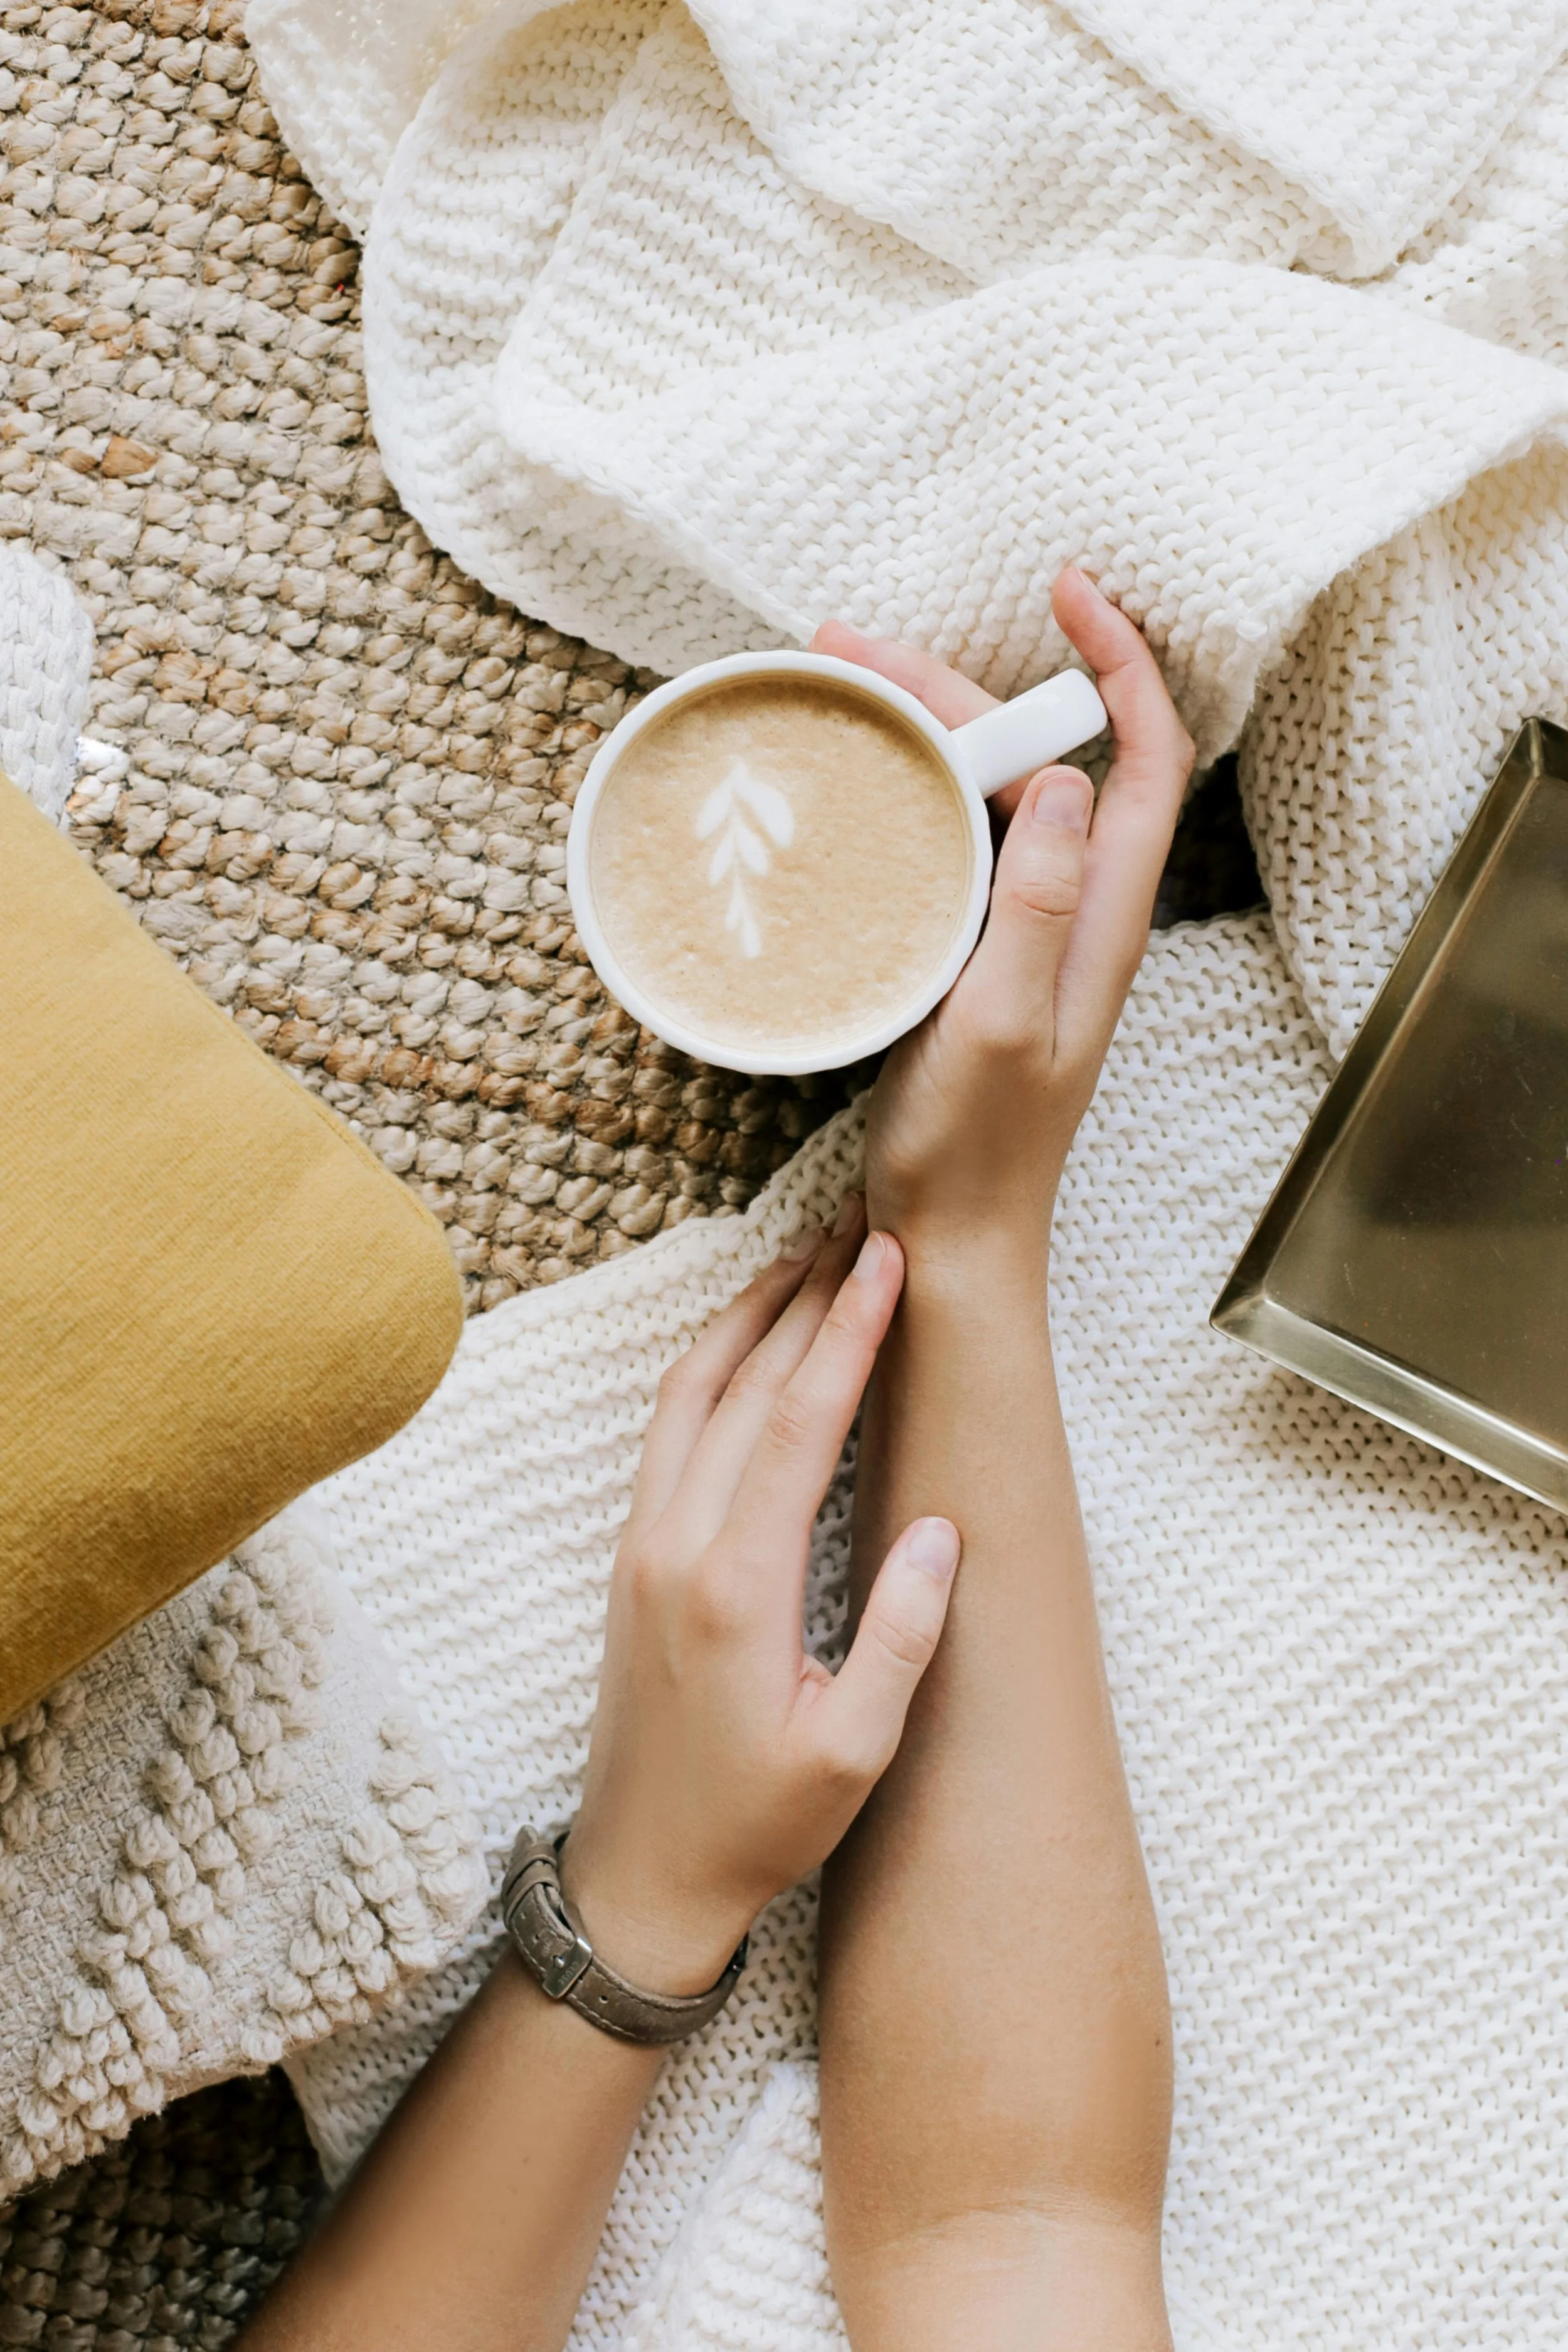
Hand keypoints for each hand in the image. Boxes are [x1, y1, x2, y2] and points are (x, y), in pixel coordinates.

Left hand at [561, 1201, 960, 1995]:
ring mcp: (642, 1546)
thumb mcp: (851, 1754)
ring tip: (803, 1256)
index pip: (797, 1424)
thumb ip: (900, 1641)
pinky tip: (741, 1342)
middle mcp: (675, 1546)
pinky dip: (705, 1366)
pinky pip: (665, 1430)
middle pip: (743, 1386)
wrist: (639, 1875)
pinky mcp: (633, 1558)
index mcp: (734, 1587)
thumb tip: (942, 1530)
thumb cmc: (756, 1827)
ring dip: (747, 1317)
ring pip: (689, 1395)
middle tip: (859, 1224)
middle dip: (805, 1298)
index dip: (847, 1334)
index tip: (888, 1259)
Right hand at [812, 571, 1193, 1269]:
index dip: (1121, 661)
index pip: (1146, 754)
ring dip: (926, 732)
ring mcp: (1021, 929)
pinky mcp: (971, 955)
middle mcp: (1074, 908)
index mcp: (1103, 915)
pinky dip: (909, 795)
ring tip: (832, 691)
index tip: (1065, 589)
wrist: (949, 1234)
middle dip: (964, 684)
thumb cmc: (977, 1148)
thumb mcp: (999, 1022)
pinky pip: (953, 843)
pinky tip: (852, 786)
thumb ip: (1034, 905)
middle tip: (852, 648)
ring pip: (990, 793)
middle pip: (1042, 756)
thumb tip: (1062, 778)